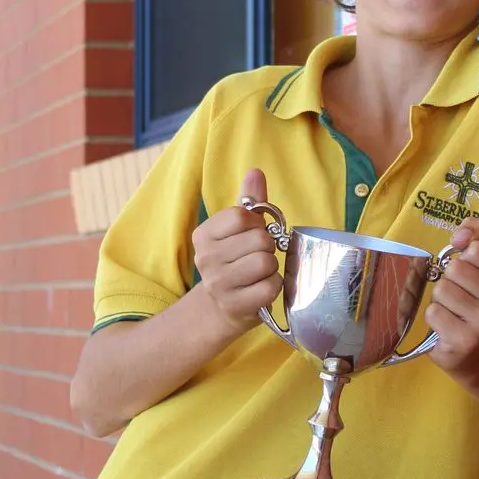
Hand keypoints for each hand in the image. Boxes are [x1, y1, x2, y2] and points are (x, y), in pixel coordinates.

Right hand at [191, 168, 282, 337]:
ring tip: (260, 273)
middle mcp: (205, 259)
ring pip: (266, 262)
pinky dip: (274, 286)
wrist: (223, 307)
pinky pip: (271, 287)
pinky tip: (262, 289)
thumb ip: (249, 200)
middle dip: (268, 247)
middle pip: (258, 239)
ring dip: (272, 267)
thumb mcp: (239, 229)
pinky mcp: (236, 306)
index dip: (257, 224)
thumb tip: (256, 172)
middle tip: (258, 256)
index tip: (253, 234)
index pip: (241, 216)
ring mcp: (218, 285)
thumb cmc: (237, 260)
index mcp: (204, 235)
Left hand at [426, 216, 478, 376]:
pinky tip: (447, 327)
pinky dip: (434, 318)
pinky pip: (433, 312)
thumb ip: (475, 238)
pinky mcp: (464, 341)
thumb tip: (462, 233)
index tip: (471, 274)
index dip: (465, 258)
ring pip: (441, 290)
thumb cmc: (477, 303)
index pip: (476, 249)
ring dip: (440, 300)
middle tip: (460, 297)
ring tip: (453, 312)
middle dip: (450, 280)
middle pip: (455, 269)